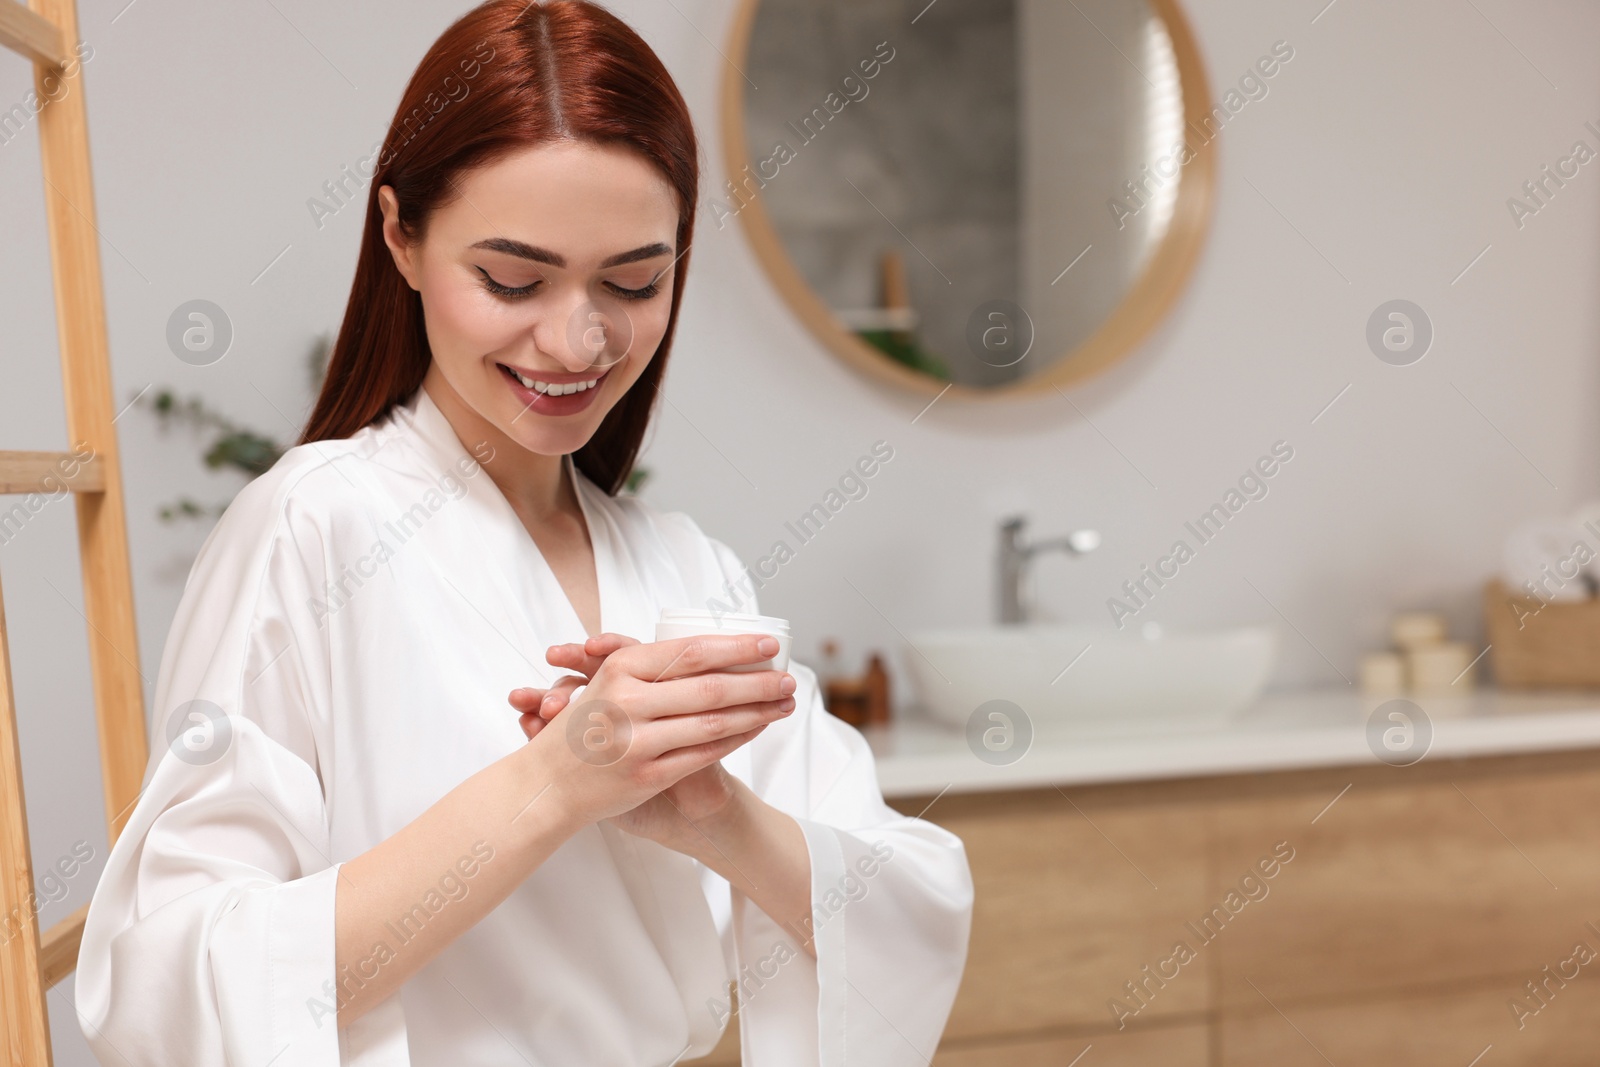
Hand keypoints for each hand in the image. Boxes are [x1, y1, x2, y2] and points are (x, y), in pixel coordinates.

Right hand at [508, 631, 795, 846]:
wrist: (546, 784)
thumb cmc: (584, 726)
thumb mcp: (606, 682)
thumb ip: (651, 667)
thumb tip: (714, 650)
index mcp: (621, 668)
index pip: (693, 652)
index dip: (737, 647)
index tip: (769, 645)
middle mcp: (628, 701)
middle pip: (711, 687)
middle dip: (758, 682)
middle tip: (790, 677)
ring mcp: (637, 741)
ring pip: (713, 722)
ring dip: (757, 711)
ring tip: (784, 703)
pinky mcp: (646, 775)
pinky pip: (703, 753)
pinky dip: (736, 739)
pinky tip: (756, 729)